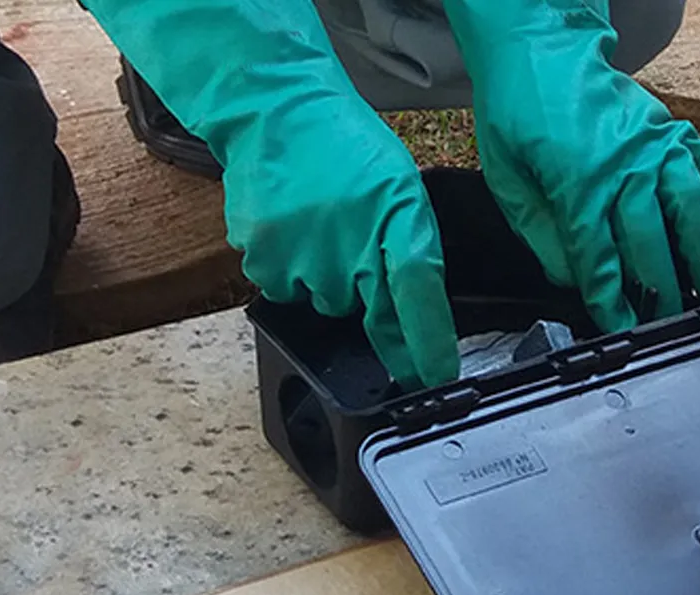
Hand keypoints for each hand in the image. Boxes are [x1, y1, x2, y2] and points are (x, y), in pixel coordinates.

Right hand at [82, 0, 459, 388]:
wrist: (276, 111)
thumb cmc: (346, 148)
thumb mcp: (400, 187)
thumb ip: (412, 245)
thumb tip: (417, 308)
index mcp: (396, 221)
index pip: (418, 296)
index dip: (428, 346)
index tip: (435, 378)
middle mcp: (350, 248)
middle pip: (368, 314)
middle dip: (371, 298)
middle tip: (355, 244)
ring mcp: (303, 259)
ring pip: (327, 304)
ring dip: (329, 281)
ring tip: (322, 229)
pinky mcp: (264, 261)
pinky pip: (287, 291)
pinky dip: (293, 272)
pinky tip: (295, 233)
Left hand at [445, 0, 699, 329]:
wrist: (541, 47)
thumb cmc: (519, 112)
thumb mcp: (509, 180)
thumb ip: (542, 234)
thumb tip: (572, 278)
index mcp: (578, 183)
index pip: (599, 258)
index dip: (610, 299)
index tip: (621, 327)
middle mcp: (626, 168)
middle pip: (652, 244)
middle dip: (663, 291)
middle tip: (672, 323)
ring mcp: (656, 149)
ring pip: (693, 212)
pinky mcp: (674, 132)